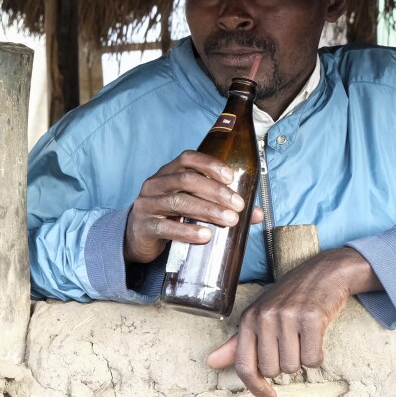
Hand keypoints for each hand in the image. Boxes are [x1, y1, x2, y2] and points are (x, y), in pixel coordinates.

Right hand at [123, 150, 263, 264]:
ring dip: (208, 210)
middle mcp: (156, 184)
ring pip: (179, 202)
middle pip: (187, 181)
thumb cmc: (170, 216)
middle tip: (238, 205)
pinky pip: (165, 227)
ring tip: (229, 220)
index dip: (209, 164)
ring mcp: (147, 204)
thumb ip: (222, 206)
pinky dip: (187, 231)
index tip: (231, 176)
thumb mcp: (193, 206)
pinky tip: (204, 236)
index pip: (187, 159)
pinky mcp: (144, 227)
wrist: (137, 238)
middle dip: (216, 192)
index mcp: (169, 172)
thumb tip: (257, 214)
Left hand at [206, 247, 381, 396]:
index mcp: (249, 318)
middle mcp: (265, 316)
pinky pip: (312, 359)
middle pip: (272, 370)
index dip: (255, 386)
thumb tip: (211, 363)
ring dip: (302, 359)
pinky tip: (317, 338)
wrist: (326, 271)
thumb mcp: (261, 314)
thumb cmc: (292, 296)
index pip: (244, 365)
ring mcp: (288, 316)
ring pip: (292, 366)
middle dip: (285, 364)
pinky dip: (317, 356)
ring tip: (305, 337)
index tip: (269, 395)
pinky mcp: (312, 318)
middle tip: (293, 343)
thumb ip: (237, 342)